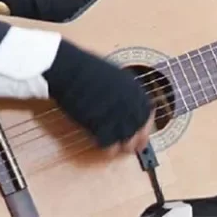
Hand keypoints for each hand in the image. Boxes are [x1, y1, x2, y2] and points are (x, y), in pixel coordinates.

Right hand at [44, 39, 153, 155]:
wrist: (69, 69)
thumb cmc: (86, 68)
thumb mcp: (115, 75)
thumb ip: (126, 91)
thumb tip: (131, 103)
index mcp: (135, 90)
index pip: (147, 114)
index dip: (145, 126)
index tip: (142, 132)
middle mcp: (129, 103)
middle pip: (140, 129)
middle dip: (137, 140)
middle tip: (132, 146)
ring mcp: (116, 114)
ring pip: (128, 139)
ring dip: (123, 146)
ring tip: (117, 147)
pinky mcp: (99, 124)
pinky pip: (109, 144)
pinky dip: (108, 148)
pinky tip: (103, 145)